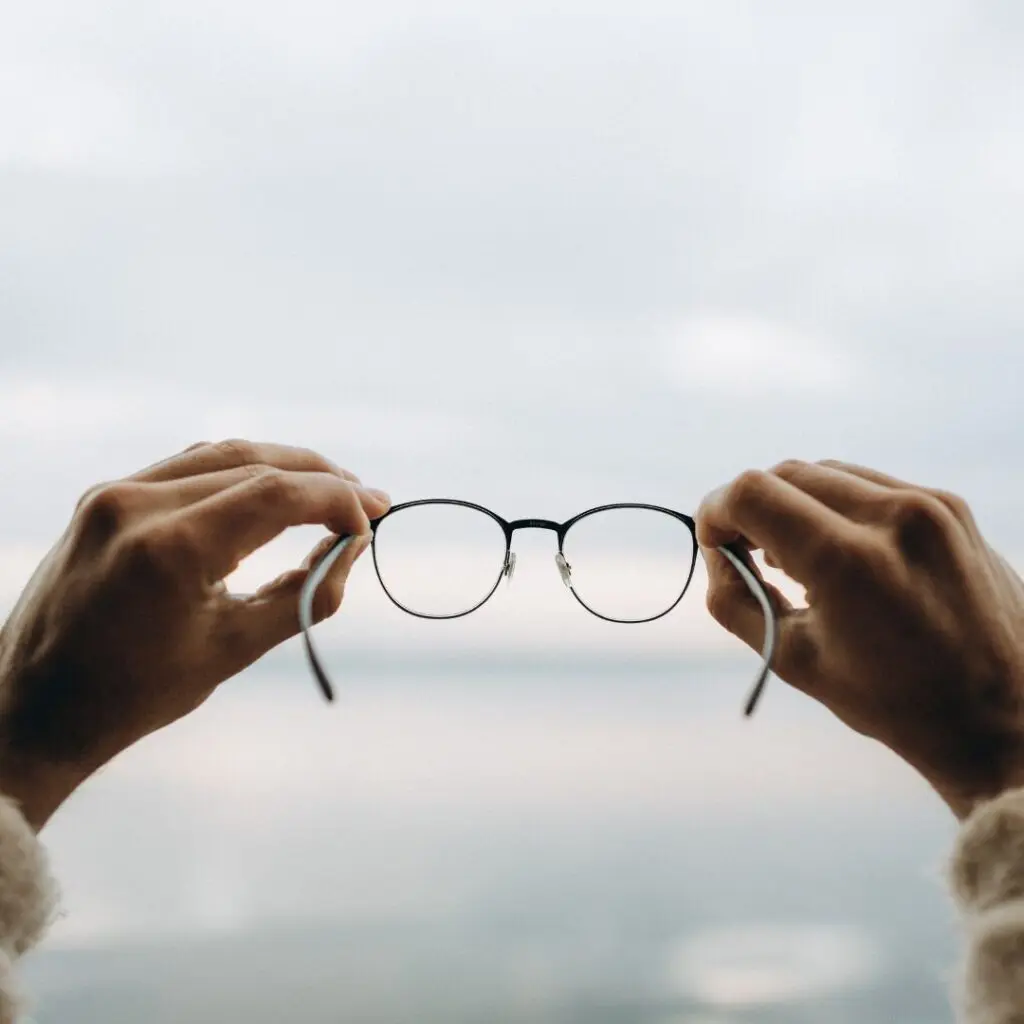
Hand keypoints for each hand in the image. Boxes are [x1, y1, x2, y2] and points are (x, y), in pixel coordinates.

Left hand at [0, 440, 389, 828]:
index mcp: (168, 549)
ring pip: (223, 453)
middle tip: (366, 500)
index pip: (278, 493)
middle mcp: (135, 503)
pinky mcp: (104, 496)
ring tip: (329, 491)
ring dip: (284, 466)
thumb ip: (306, 596)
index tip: (374, 518)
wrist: (34, 706)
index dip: (338, 500)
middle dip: (321, 478)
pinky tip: (271, 489)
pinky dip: (240, 470)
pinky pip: (189, 465)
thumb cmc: (135, 694)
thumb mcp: (234, 650)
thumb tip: (351, 549)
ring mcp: (113, 493)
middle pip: (255, 461)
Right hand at [697, 459, 1023, 818]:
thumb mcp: (793, 661)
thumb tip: (716, 554)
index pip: (752, 492)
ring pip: (825, 472)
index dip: (716, 511)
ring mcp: (931, 505)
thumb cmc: (896, 703)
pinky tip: (838, 551)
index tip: (714, 541)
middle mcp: (894, 517)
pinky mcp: (952, 506)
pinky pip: (869, 484)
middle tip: (746, 552)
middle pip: (785, 473)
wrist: (1006, 715)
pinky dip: (835, 506)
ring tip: (793, 556)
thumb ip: (735, 600)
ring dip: (793, 503)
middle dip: (751, 507)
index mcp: (850, 562)